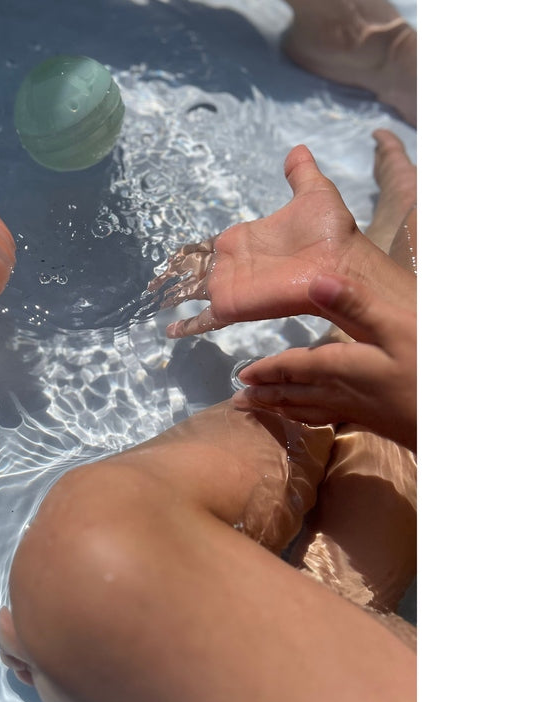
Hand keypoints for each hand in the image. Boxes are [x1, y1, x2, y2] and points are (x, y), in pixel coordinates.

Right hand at [149, 145, 406, 337]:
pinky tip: (170, 331)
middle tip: (153, 285)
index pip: (206, 247)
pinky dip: (187, 325)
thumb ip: (301, 174)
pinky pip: (204, 319)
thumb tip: (297, 149)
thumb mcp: (314, 193)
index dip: (187, 252)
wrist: (340, 265)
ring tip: (155, 302)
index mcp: (241, 240)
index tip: (171, 258)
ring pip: (191, 292)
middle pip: (192, 270)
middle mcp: (230, 265)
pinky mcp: (232, 306)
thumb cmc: (330, 233)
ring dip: (173, 296)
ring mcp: (229, 286)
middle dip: (173, 277)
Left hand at [232, 272, 415, 450]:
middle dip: (267, 395)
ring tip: (263, 411)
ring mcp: (359, 410)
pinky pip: (329, 417)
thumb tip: (314, 279)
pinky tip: (316, 416)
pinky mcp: (376, 420)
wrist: (460, 421)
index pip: (292, 369)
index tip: (243, 376)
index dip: (267, 371)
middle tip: (241, 400)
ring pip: (310, 409)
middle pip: (294, 394)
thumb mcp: (395, 328)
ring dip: (284, 409)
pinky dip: (312, 417)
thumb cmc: (430, 368)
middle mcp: (341, 392)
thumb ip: (354, 304)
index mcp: (339, 368)